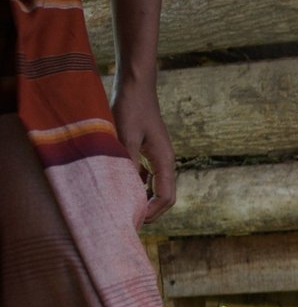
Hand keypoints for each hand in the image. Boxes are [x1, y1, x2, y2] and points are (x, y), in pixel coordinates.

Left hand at [110, 78, 175, 223]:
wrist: (136, 86)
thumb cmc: (131, 108)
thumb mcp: (126, 136)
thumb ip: (127, 162)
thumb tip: (126, 189)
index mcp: (165, 161)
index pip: (166, 197)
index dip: (152, 212)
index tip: (133, 221)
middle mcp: (166, 162)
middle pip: (164, 196)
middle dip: (149, 210)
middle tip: (128, 219)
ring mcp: (159, 157)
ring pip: (156, 188)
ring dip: (142, 198)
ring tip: (123, 205)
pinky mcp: (150, 151)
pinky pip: (148, 176)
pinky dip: (137, 184)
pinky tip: (122, 182)